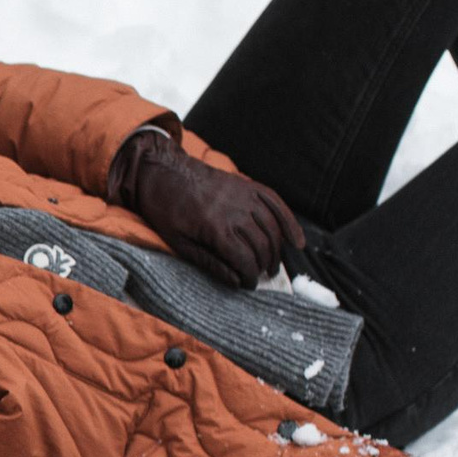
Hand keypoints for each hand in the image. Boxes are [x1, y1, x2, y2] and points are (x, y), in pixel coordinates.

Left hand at [111, 127, 305, 287]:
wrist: (161, 171)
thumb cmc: (165, 209)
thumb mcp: (178, 243)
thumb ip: (209, 262)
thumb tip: (235, 282)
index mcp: (216, 229)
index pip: (245, 260)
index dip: (250, 277)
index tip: (249, 285)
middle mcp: (235, 211)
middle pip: (262, 246)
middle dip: (264, 265)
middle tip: (261, 276)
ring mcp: (244, 196)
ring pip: (272, 227)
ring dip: (276, 249)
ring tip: (272, 264)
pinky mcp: (246, 185)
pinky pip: (275, 203)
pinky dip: (289, 221)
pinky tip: (296, 239)